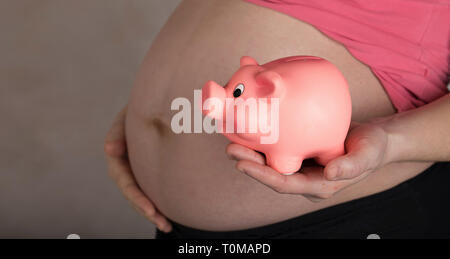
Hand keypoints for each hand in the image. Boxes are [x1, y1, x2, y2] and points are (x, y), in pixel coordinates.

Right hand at [104, 106, 171, 232]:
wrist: (154, 104)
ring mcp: (135, 170)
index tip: (151, 208)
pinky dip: (158, 203)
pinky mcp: (146, 171)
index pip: (125, 180)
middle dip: (146, 210)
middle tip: (162, 223)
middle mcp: (124, 166)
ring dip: (152, 212)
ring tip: (167, 226)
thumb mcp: (127, 116)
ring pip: (141, 196)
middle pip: (133, 194)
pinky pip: (151, 190)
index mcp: (117, 155)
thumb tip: (109, 150)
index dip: (137, 196)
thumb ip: (118, 131)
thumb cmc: (139, 109)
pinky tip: (170, 216)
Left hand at [226, 120, 392, 201]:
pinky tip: (251, 123)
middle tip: (230, 148)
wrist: (372, 138)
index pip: (284, 184)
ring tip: (231, 136)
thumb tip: (330, 174)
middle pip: (271, 172)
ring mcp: (299, 165)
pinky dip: (263, 137)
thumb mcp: (368, 154)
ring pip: (270, 159)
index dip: (262, 176)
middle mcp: (304, 178)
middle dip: (249, 163)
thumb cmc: (373, 147)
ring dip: (250, 150)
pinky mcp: (298, 151)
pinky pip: (277, 146)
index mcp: (317, 185)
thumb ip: (352, 166)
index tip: (241, 165)